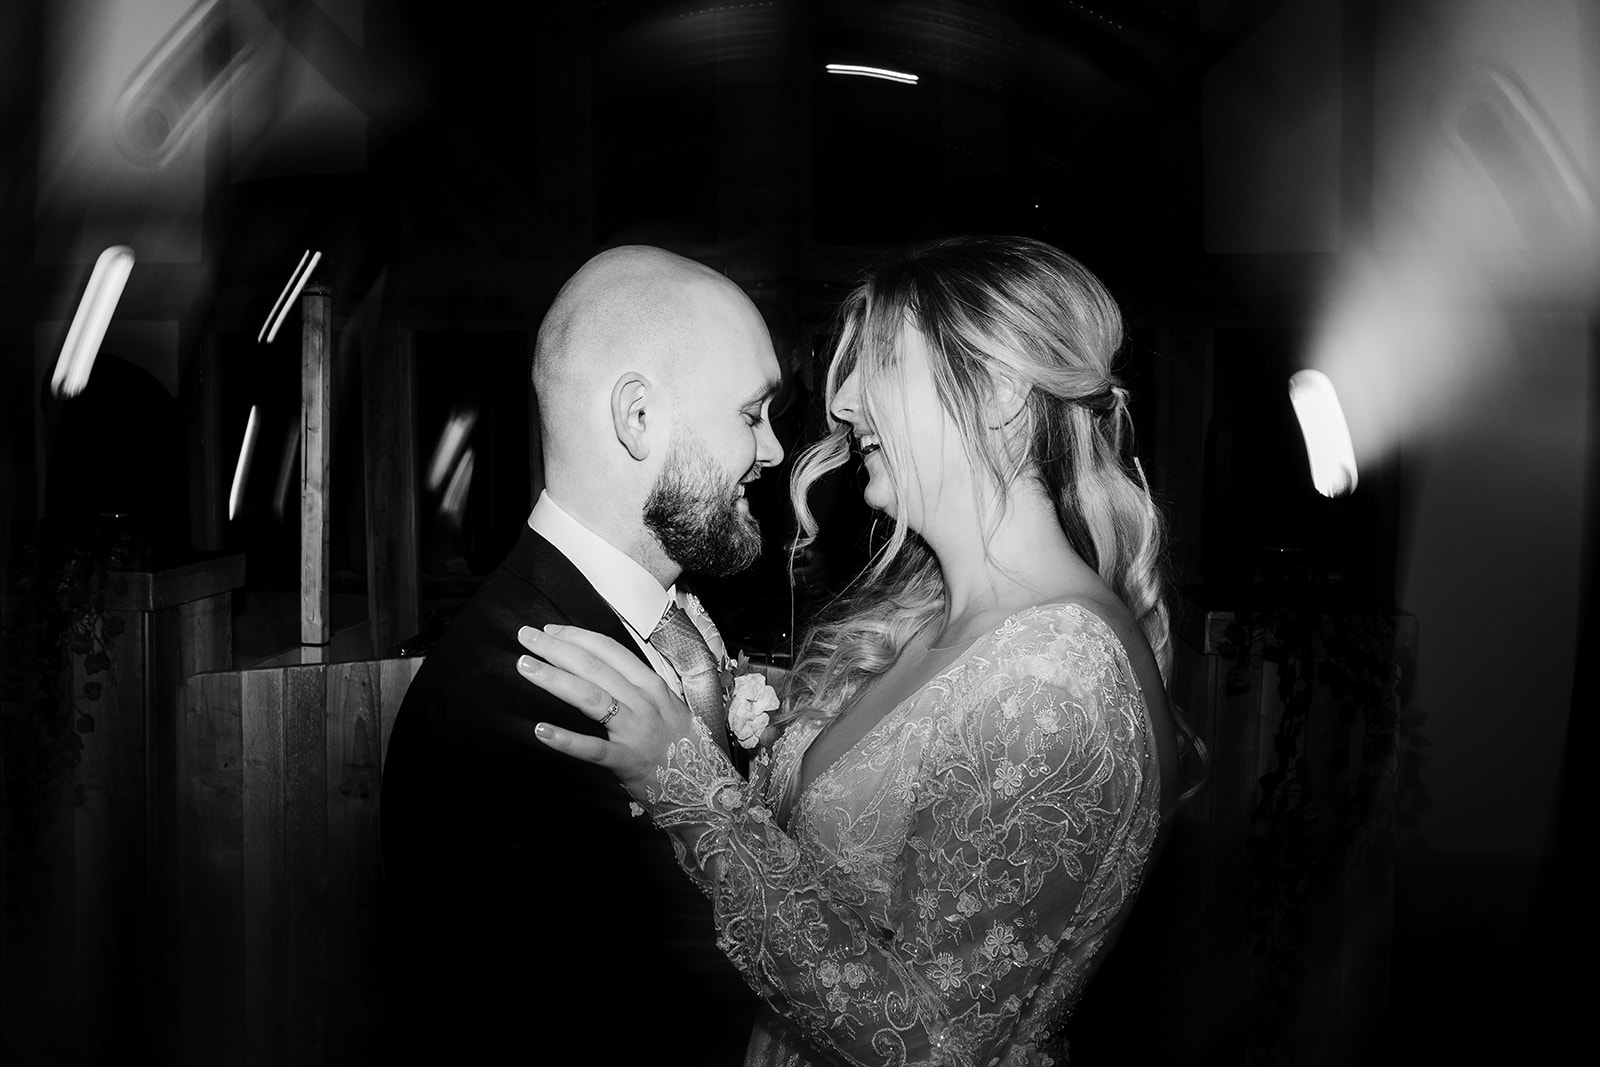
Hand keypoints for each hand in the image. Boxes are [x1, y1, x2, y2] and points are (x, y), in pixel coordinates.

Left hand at [515, 624, 695, 795]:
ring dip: (555, 679)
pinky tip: (541, 730)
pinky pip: (593, 749)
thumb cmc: (681, 746)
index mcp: (652, 685)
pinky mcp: (627, 761)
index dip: (577, 636)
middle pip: (594, 667)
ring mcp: (636, 731)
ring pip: (591, 697)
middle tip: (526, 637)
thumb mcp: (664, 707)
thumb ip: (636, 689)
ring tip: (525, 666)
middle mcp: (644, 702)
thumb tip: (598, 670)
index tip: (550, 629)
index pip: (610, 650)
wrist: (706, 787)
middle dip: (556, 648)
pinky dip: (566, 740)